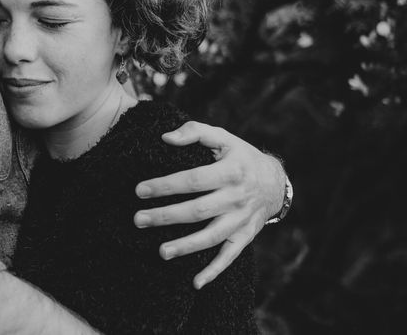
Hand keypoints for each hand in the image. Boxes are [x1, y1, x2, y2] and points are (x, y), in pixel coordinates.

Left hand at [133, 121, 285, 288]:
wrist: (276, 181)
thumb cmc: (240, 155)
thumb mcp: (222, 137)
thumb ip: (194, 132)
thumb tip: (165, 138)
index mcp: (230, 171)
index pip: (193, 180)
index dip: (166, 185)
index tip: (139, 190)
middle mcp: (236, 198)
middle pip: (197, 211)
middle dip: (166, 216)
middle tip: (138, 219)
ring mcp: (241, 220)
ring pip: (211, 237)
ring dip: (186, 246)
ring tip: (160, 252)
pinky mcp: (245, 237)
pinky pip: (230, 257)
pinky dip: (214, 271)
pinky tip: (195, 282)